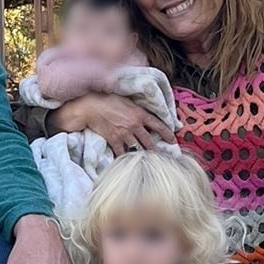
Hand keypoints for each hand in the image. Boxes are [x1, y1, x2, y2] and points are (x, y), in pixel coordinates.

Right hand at [51, 93, 171, 155]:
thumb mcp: (126, 100)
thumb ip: (136, 109)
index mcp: (139, 113)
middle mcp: (135, 125)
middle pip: (150, 141)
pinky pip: (122, 153)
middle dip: (157, 150)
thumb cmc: (106, 99)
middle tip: (163, 158)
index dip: (167, 133)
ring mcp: (125, 134)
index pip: (158, 124)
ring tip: (148, 163)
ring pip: (138, 149)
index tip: (173, 140)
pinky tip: (128, 163)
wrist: (90, 105)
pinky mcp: (114, 140)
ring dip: (143, 156)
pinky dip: (124, 159)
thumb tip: (142, 114)